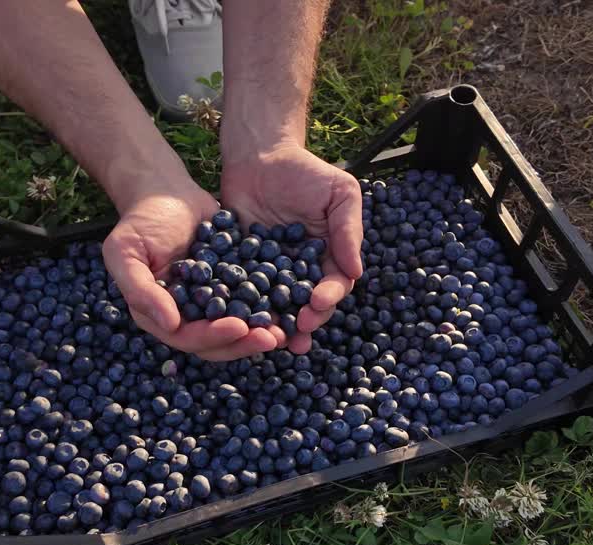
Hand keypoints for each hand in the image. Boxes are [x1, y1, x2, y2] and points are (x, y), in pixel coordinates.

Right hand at [102, 186, 282, 360]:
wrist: (166, 191)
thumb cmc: (141, 220)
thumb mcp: (125, 252)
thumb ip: (141, 290)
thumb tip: (170, 325)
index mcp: (158, 315)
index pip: (187, 337)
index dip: (213, 336)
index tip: (240, 327)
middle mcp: (185, 316)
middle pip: (217, 342)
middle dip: (244, 342)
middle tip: (274, 337)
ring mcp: (210, 303)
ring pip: (237, 328)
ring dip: (261, 331)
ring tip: (288, 330)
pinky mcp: (231, 286)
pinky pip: (252, 302)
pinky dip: (270, 307)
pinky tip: (292, 305)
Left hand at [220, 142, 363, 353]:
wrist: (259, 155)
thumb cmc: (306, 172)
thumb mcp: (339, 194)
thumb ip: (348, 231)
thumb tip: (356, 272)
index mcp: (327, 258)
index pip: (333, 285)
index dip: (327, 297)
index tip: (318, 303)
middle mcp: (300, 272)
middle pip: (305, 306)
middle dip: (303, 322)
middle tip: (296, 333)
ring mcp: (269, 273)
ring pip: (274, 307)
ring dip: (273, 326)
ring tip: (269, 340)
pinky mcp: (240, 269)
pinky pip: (240, 292)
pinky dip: (239, 308)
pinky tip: (236, 320)